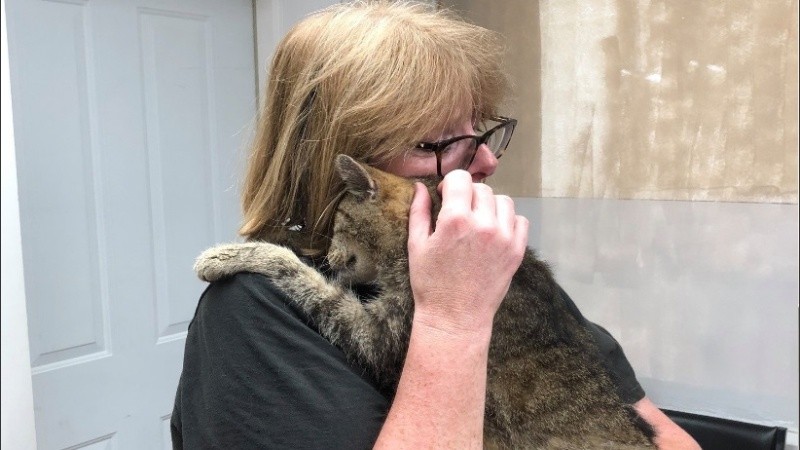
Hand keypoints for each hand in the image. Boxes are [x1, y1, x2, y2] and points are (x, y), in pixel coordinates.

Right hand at [407, 170, 528, 335]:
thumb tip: (420, 187)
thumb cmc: (431, 283)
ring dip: (490, 205)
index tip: (445, 196)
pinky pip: (520, 221)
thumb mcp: (416, 245)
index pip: (460, 178)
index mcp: (455, 219)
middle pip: (482, 189)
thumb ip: (419, 212)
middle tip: (460, 212)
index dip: (450, 184)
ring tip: (478, 221)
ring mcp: (504, 238)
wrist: (455, 318)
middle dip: (468, 195)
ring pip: (503, 201)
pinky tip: (494, 232)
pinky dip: (508, 221)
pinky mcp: (516, 251)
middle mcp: (483, 224)